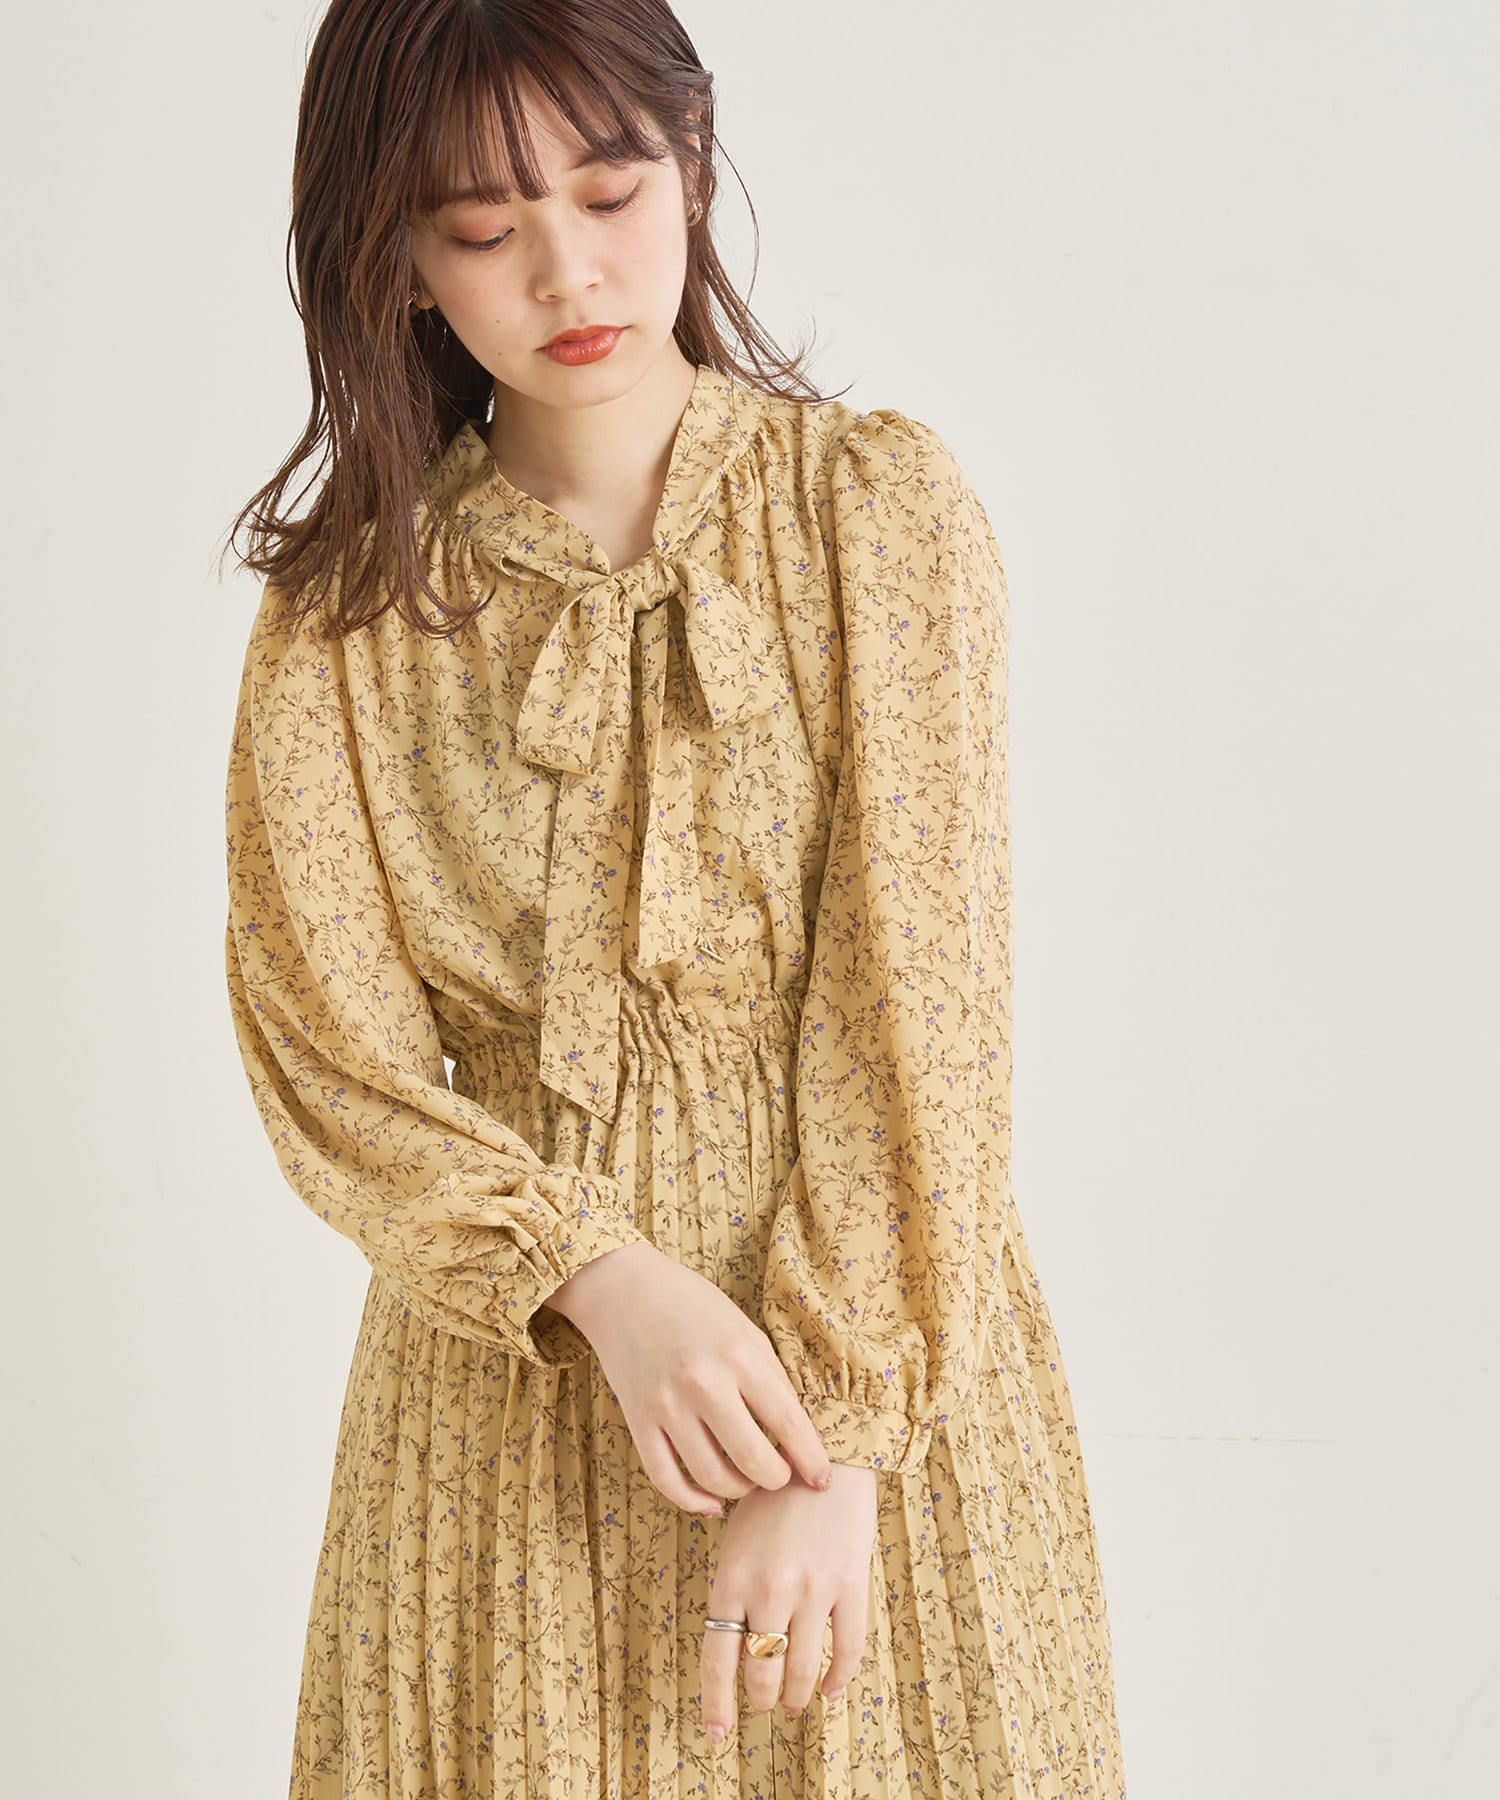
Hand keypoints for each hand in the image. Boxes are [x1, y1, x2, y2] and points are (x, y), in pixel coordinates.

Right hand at [543, 1241, 834, 1512]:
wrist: (625, 1289)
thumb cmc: (694, 1306)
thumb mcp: (745, 1331)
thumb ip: (771, 1379)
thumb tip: (799, 1435)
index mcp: (739, 1355)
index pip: (788, 1423)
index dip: (811, 1459)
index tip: (822, 1479)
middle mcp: (704, 1383)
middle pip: (754, 1460)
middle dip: (777, 1480)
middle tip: (782, 1477)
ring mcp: (666, 1405)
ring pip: (711, 1477)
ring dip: (738, 1491)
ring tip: (747, 1482)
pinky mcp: (637, 1420)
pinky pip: (666, 1478)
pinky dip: (692, 1501)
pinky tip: (710, 1503)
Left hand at [699, 1462, 876, 1741]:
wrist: (824, 1450)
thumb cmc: (772, 1495)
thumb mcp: (735, 1538)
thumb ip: (733, 1590)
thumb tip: (735, 1648)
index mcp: (732, 1578)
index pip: (718, 1659)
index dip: (718, 1704)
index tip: (719, 1734)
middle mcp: (770, 1590)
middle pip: (762, 1672)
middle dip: (763, 1699)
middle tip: (766, 1705)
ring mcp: (813, 1589)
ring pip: (802, 1669)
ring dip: (797, 1695)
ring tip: (794, 1702)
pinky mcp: (851, 1584)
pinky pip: (847, 1650)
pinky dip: (838, 1679)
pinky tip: (829, 1690)